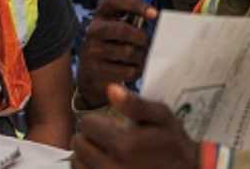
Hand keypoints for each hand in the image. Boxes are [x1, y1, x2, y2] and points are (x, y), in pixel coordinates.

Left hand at [72, 84, 197, 168]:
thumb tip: (110, 88)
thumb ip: (135, 104)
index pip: (86, 124)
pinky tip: (102, 164)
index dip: (95, 120)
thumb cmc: (172, 143)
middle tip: (104, 137)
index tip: (108, 124)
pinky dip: (88, 168)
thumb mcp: (161, 117)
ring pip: (77, 163)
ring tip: (102, 151)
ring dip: (85, 154)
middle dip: (88, 136)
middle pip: (78, 144)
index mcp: (125, 145)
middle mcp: (112, 167)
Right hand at [76, 0, 156, 109]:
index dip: (136, 4)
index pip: (116, 0)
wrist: (92, 76)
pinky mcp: (94, 70)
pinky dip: (135, 72)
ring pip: (127, 52)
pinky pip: (125, 70)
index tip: (155, 13)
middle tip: (148, 43)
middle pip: (122, 28)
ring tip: (140, 58)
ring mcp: (91, 50)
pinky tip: (133, 70)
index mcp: (102, 14)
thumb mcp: (119, 25)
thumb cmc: (111, 46)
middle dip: (141, 37)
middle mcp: (93, 30)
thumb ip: (132, 8)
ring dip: (140, 57)